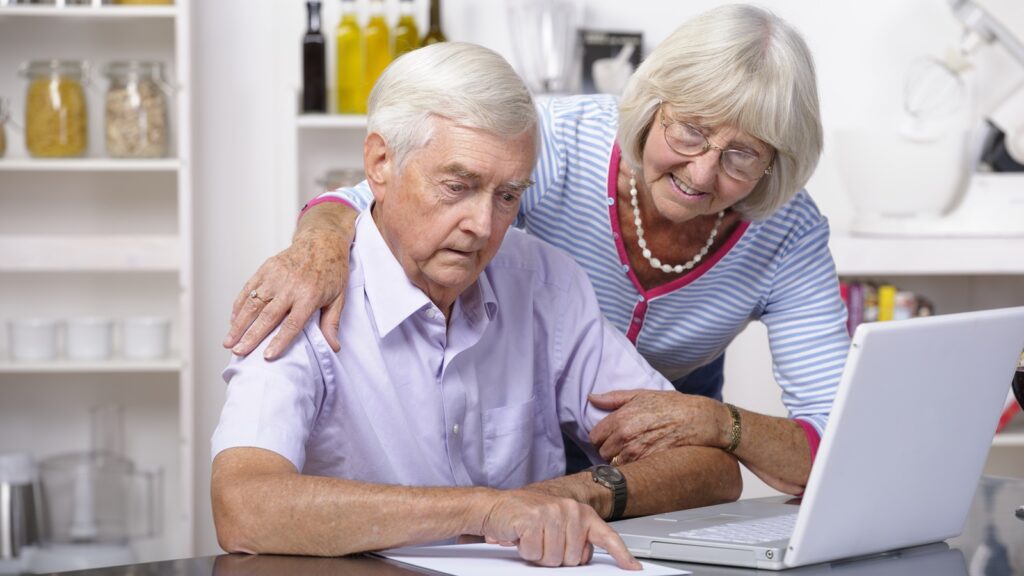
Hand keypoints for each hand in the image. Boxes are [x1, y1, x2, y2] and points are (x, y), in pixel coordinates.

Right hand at [223, 228, 348, 358]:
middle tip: (238, 352)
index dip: (279, 341)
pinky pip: (249, 289)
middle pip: (267, 316)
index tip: (267, 356)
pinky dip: (239, 305)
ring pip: (253, 303)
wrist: (322, 241)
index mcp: (309, 296)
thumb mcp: (339, 298)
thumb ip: (332, 323)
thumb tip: (333, 348)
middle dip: (251, 336)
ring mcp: (276, 276)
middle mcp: (290, 286)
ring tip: (229, 342)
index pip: (292, 323)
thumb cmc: (332, 272)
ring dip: (239, 324)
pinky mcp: (266, 268)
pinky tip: (233, 320)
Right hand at [477, 490, 639, 569]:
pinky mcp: (534, 519)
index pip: (607, 536)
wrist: (494, 506)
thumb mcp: (556, 527)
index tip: (633, 568)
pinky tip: (522, 535)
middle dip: (555, 557)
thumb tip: (587, 559)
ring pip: (554, 559)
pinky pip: (535, 554)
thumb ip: (575, 540)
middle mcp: (570, 510)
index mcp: (580, 512)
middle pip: (574, 559)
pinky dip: (525, 550)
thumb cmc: (525, 519)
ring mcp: (553, 513)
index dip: (622, 555)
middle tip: (542, 541)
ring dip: (539, 555)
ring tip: (532, 537)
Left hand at [589, 390, 727, 463]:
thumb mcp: (642, 394)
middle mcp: (625, 436)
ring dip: (621, 462)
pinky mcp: (649, 464)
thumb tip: (591, 398)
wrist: (700, 419)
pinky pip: (632, 472)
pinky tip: (645, 460)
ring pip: (615, 465)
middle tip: (624, 446)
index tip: (610, 437)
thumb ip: (614, 398)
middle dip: (610, 451)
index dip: (601, 438)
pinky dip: (635, 469)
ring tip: (635, 453)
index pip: (595, 437)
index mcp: (621, 418)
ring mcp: (637, 452)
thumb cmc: (673, 405)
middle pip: (602, 453)